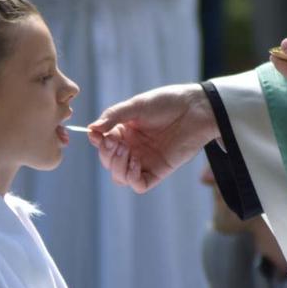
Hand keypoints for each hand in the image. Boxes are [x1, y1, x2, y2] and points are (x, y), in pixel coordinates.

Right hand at [88, 84, 218, 192]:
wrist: (195, 109)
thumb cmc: (167, 102)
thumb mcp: (136, 106)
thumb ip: (113, 116)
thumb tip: (91, 129)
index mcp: (124, 132)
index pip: (103, 145)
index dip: (98, 143)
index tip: (97, 135)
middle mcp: (133, 148)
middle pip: (109, 163)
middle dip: (107, 155)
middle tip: (115, 143)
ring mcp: (145, 161)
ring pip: (120, 177)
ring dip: (118, 166)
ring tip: (126, 151)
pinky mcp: (159, 170)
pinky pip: (140, 184)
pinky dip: (132, 178)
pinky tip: (135, 163)